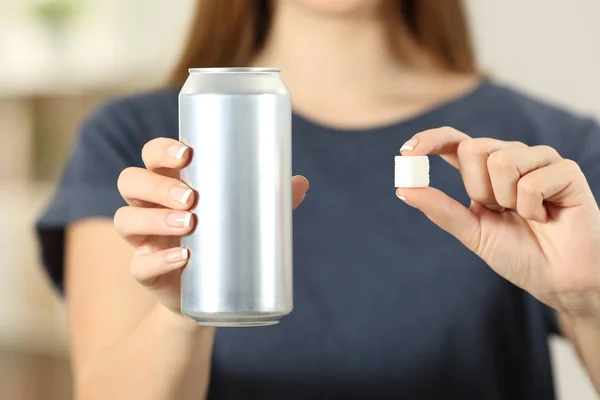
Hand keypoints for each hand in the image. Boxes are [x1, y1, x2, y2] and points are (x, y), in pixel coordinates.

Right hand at [114, 138, 308, 311]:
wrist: (213, 297)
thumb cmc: (225, 241)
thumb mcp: (244, 217)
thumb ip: (268, 199)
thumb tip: (300, 182)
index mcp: (169, 184)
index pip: (151, 157)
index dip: (160, 151)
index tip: (186, 153)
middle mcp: (149, 207)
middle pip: (131, 181)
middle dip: (157, 185)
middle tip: (191, 196)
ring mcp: (143, 240)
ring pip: (126, 219)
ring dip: (155, 219)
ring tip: (190, 224)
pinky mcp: (145, 272)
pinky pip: (139, 265)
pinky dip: (158, 261)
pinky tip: (184, 259)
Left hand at [396, 127, 599, 324]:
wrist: (558, 279)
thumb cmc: (518, 254)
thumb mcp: (472, 232)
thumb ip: (441, 209)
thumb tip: (404, 189)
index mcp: (484, 170)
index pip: (454, 141)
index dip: (430, 140)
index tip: (407, 152)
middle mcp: (510, 156)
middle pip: (472, 148)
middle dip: (478, 189)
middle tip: (501, 211)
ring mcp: (539, 160)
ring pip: (500, 159)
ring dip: (507, 199)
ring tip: (527, 215)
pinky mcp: (565, 170)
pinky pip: (531, 180)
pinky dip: (532, 208)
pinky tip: (546, 217)